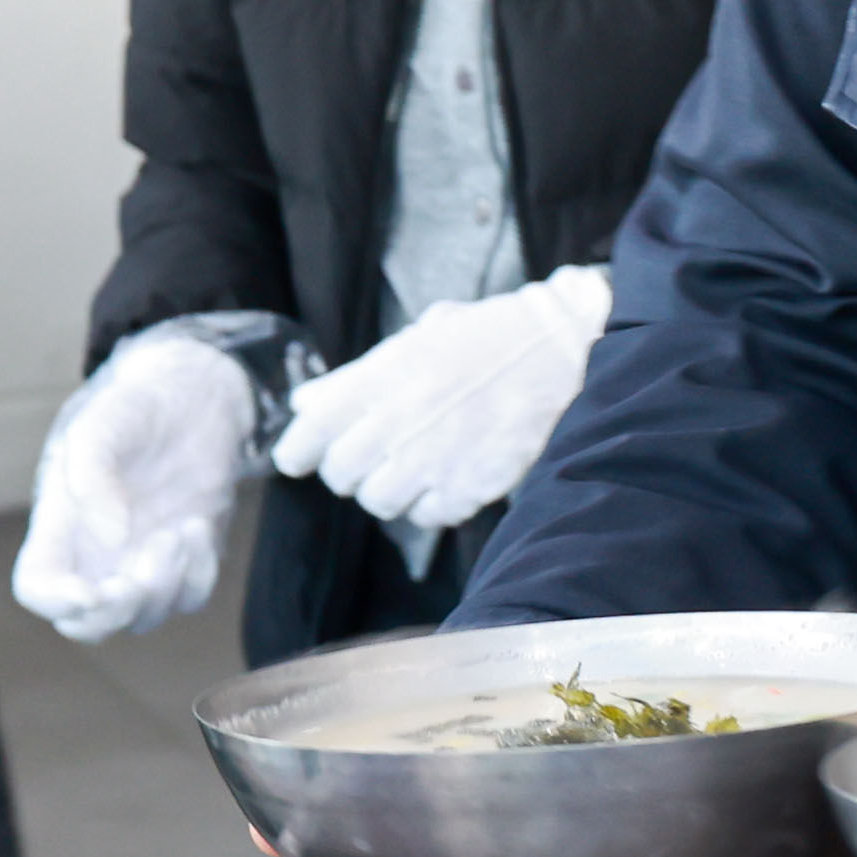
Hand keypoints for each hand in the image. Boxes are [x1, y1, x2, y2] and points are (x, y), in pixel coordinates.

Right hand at [13, 335, 265, 640]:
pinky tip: (196, 526)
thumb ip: (92, 474)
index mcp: (61, 525)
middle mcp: (96, 555)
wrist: (196, 397)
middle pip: (88, 624)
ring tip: (179, 528)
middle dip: (116, 611)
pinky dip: (197, 573)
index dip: (55, 602)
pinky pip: (190, 598)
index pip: (37, 587)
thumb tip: (111, 539)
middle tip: (144, 567)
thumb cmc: (136, 405)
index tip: (89, 590)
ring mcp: (141, 562)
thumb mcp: (103, 422)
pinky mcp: (185, 561)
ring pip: (143, 617)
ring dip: (165, 583)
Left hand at [271, 267, 609, 537]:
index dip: (298, 452)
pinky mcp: (469, 487)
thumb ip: (355, 376)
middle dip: (349, 470)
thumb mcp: (415, 340)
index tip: (298, 460)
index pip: (312, 433)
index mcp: (381, 378)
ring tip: (413, 469)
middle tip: (370, 458)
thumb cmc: (484, 339)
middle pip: (341, 475)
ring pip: (379, 502)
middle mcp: (400, 421)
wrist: (558, 351)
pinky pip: (427, 516)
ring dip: (389, 491)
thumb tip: (303, 403)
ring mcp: (434, 459)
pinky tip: (447, 478)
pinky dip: (432, 504)